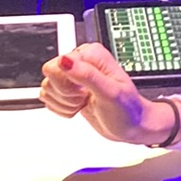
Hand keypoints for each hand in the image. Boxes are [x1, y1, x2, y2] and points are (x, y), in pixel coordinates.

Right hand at [39, 42, 177, 146]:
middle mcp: (80, 62)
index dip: (67, 84)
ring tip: (84, 102)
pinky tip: (79, 107)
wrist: (132, 126)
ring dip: (65, 103)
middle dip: (65, 94)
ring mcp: (73, 77)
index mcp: (90, 54)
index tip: (84, 91)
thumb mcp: (110, 93)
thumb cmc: (128, 110)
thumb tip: (65, 60)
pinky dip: (62, 108)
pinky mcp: (68, 91)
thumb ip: (87, 75)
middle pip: (50, 76)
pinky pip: (49, 98)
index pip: (56, 65)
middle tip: (85, 97)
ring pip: (48, 88)